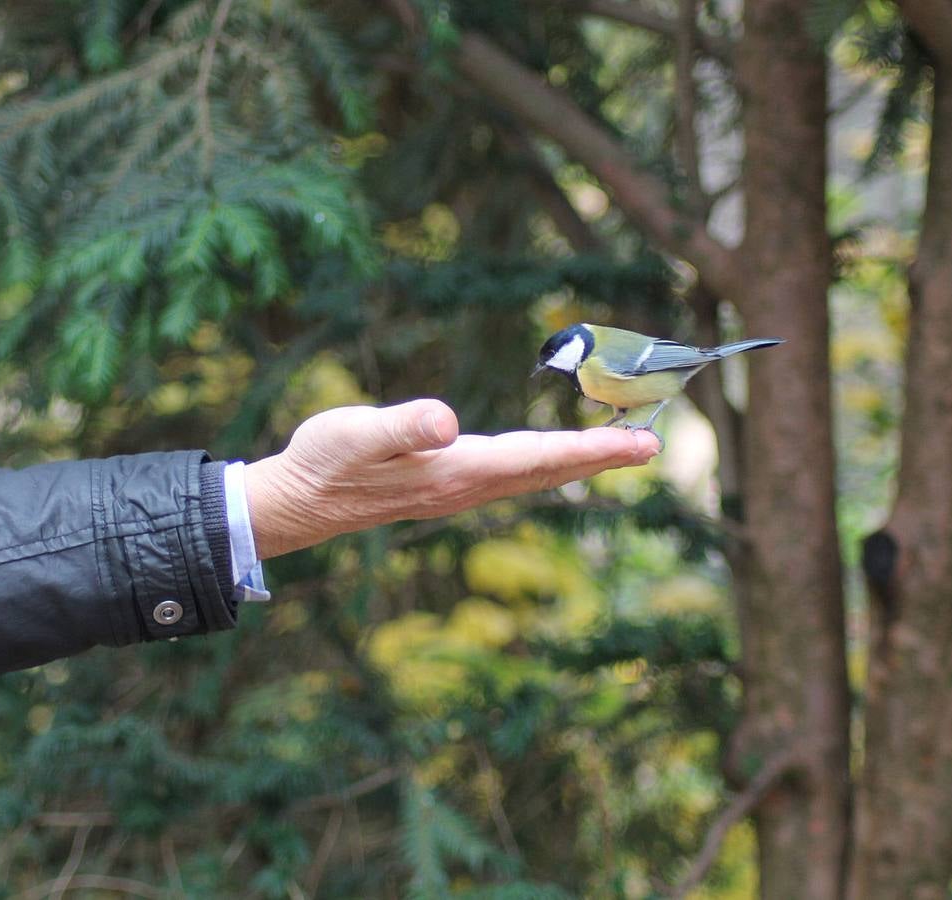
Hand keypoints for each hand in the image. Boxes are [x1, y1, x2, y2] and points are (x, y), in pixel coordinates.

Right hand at [243, 399, 661, 558]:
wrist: (300, 500)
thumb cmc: (326, 460)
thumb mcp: (358, 432)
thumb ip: (403, 425)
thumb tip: (447, 422)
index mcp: (457, 471)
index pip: (539, 458)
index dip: (592, 449)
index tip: (640, 443)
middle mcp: (468, 487)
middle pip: (550, 471)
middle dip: (602, 458)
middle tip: (651, 445)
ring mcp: (460, 490)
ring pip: (536, 476)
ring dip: (581, 462)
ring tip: (620, 448)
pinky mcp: (449, 484)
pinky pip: (516, 474)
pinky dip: (549, 462)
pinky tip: (555, 456)